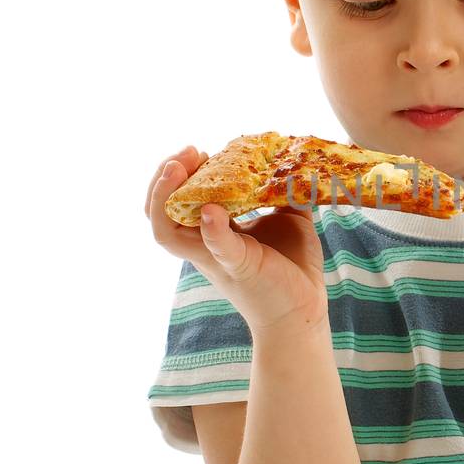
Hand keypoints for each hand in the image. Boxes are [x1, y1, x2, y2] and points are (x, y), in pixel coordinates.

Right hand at [145, 145, 328, 333]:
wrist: (304, 311)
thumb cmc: (292, 268)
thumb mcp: (287, 220)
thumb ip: (281, 193)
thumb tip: (291, 162)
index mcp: (211, 232)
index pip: (175, 202)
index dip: (178, 174)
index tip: (197, 152)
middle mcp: (204, 246)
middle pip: (158, 214)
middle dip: (161, 180)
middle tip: (184, 155)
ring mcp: (217, 258)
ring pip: (167, 233)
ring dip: (165, 198)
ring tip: (177, 170)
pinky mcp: (240, 267)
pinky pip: (218, 248)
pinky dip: (212, 229)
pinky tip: (211, 211)